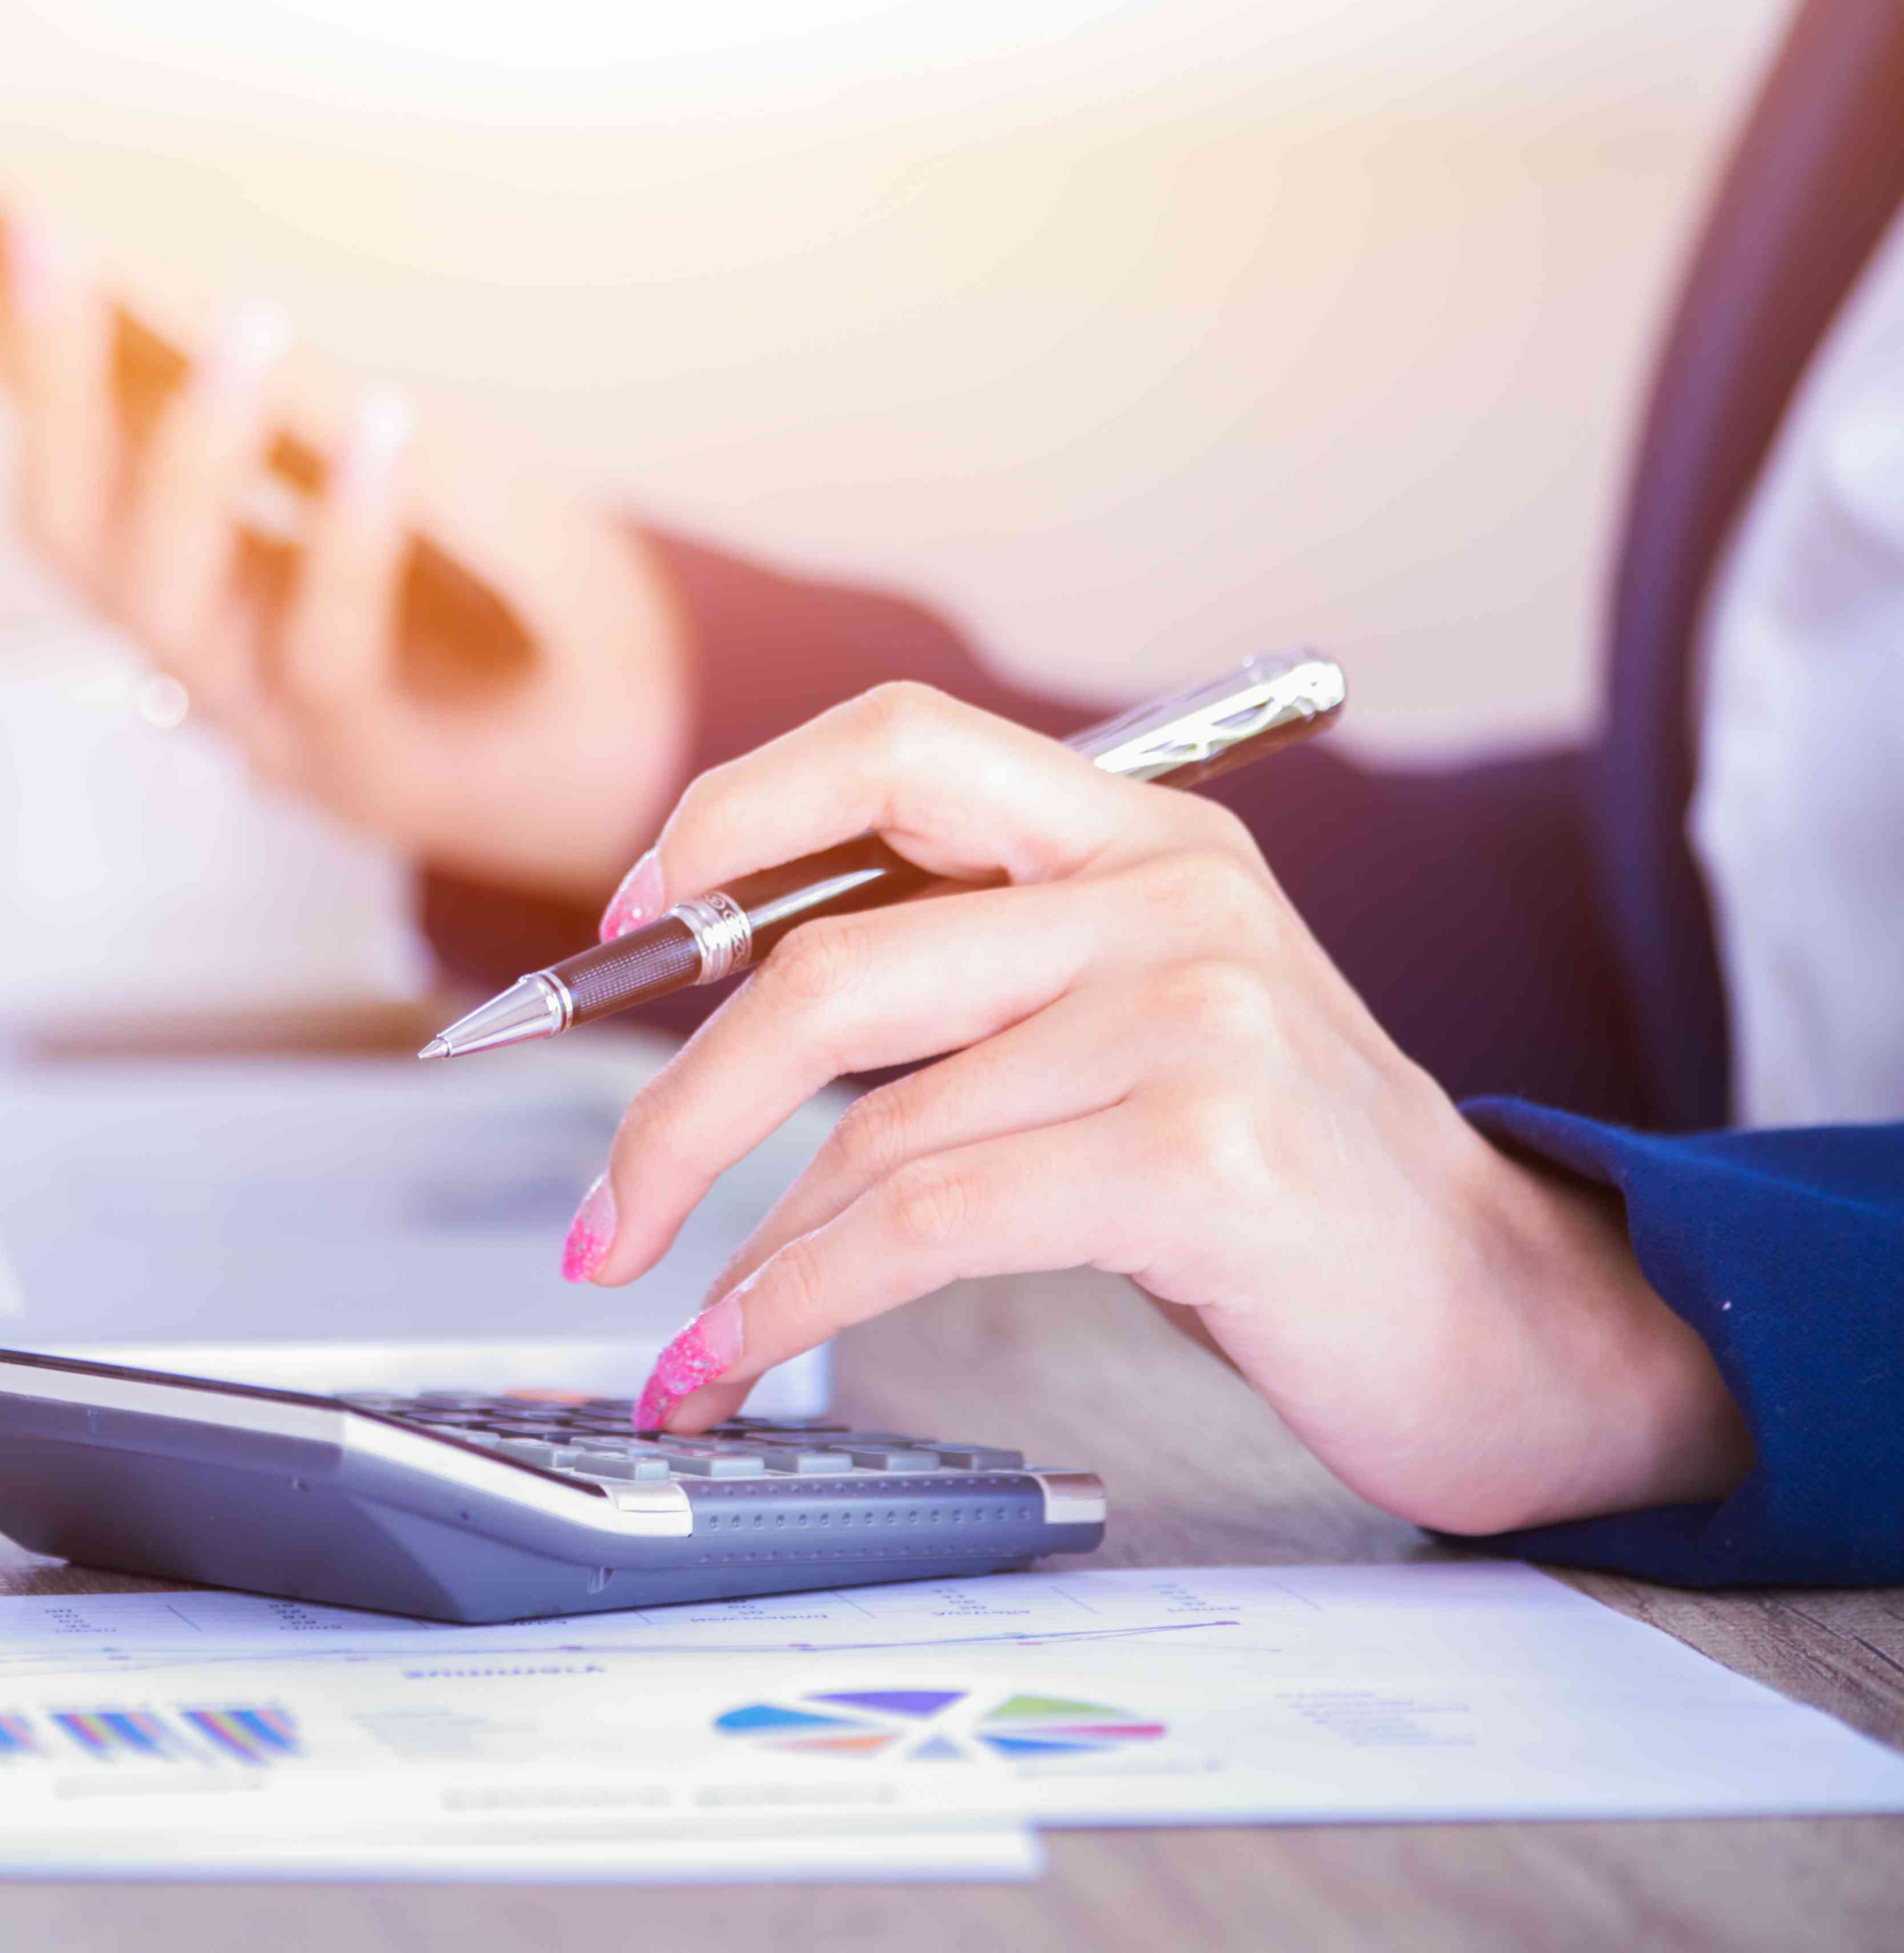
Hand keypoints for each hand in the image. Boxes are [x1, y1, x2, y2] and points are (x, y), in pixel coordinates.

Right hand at [0, 196, 688, 900]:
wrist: (626, 739)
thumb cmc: (496, 585)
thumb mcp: (382, 462)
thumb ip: (278, 398)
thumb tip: (165, 288)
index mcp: (174, 567)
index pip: (45, 440)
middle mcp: (187, 651)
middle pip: (71, 529)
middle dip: (46, 383)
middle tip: (41, 240)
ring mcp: (261, 719)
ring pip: (165, 600)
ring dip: (189, 455)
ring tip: (241, 327)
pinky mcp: (366, 764)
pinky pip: (328, 648)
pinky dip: (348, 537)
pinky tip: (381, 429)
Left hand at [566, 682, 1752, 1536]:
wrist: (1501, 1321)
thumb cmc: (1283, 1181)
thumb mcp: (1134, 1018)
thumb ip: (971, 972)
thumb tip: (715, 999)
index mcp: (1141, 832)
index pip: (893, 742)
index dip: (729, 817)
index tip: (621, 926)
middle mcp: (1168, 898)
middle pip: (829, 963)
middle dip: (676, 1106)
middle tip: (598, 1217)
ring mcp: (1194, 1019)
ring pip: (868, 1127)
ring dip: (740, 1251)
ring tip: (681, 1331)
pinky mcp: (1200, 1157)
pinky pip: (921, 1227)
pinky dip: (793, 1305)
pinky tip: (734, 1358)